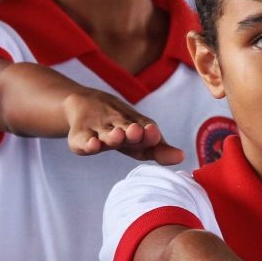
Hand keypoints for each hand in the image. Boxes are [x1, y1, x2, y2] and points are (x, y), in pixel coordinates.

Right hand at [63, 90, 184, 163]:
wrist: (84, 103)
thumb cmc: (121, 126)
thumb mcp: (140, 138)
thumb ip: (160, 149)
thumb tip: (182, 157)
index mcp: (135, 126)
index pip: (145, 132)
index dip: (150, 134)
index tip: (153, 132)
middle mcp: (118, 125)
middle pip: (126, 129)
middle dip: (133, 132)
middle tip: (136, 131)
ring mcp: (98, 130)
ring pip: (106, 133)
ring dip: (112, 135)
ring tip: (118, 135)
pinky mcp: (79, 136)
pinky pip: (82, 140)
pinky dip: (87, 142)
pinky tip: (92, 145)